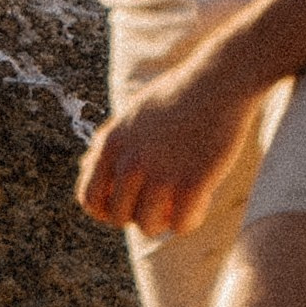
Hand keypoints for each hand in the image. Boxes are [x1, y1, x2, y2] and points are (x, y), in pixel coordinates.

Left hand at [75, 53, 258, 237]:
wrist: (220, 80)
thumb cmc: (178, 95)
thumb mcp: (132, 113)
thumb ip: (108, 142)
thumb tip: (84, 166)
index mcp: (111, 143)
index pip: (89, 199)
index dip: (107, 210)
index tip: (130, 204)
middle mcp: (130, 161)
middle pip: (119, 216)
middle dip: (138, 214)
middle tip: (161, 200)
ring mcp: (160, 174)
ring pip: (148, 226)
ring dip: (165, 219)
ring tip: (181, 200)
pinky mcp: (191, 183)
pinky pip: (182, 225)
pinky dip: (191, 219)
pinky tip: (202, 199)